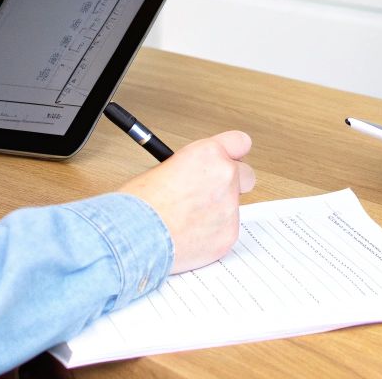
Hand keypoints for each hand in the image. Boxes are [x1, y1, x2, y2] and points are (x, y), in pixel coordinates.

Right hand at [119, 131, 256, 272]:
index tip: (230, 160)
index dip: (234, 153)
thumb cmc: (139, 203)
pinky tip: (189, 238)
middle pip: (246, 175)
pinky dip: (212, 235)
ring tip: (187, 222)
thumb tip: (197, 176)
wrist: (135, 236)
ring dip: (218, 212)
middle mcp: (225, 176)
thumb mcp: (163, 169)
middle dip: (233, 184)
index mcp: (208, 153)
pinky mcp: (229, 235)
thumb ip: (191, 169)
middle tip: (211, 194)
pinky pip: (226, 231)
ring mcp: (230, 206)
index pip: (240, 142)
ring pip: (234, 208)